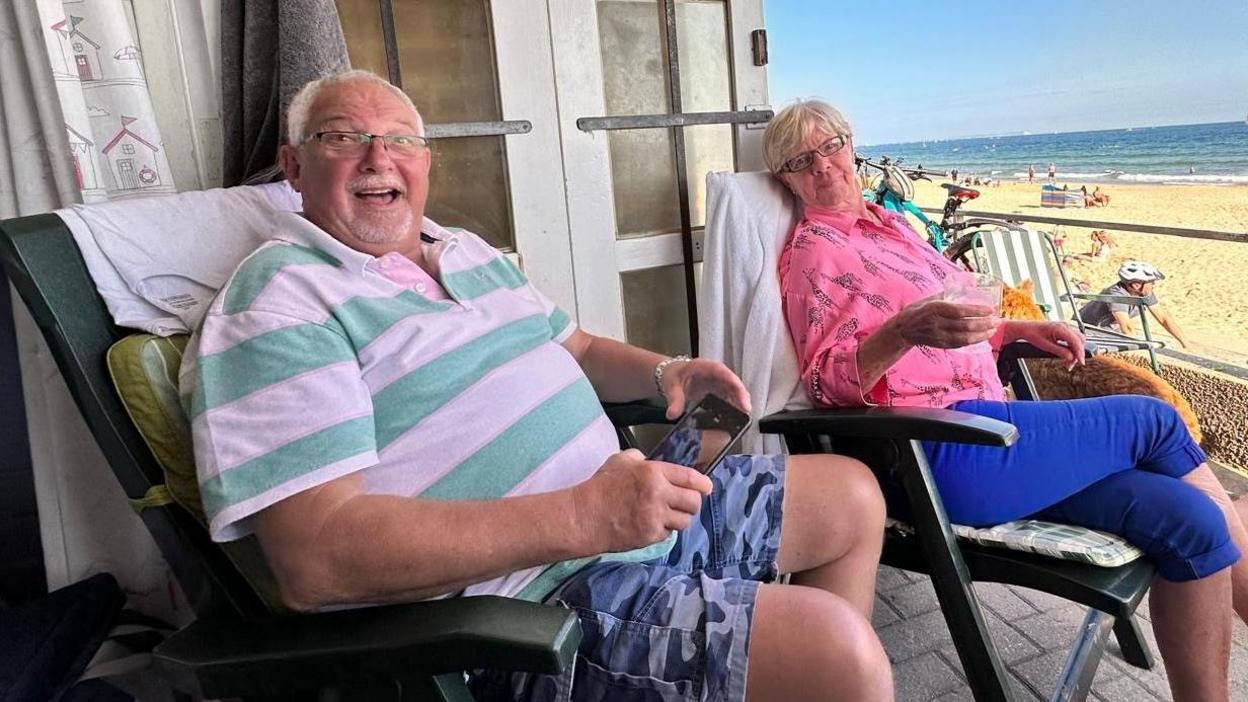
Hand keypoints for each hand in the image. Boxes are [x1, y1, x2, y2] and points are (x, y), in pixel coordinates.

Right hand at [571, 449, 712, 552]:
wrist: (585, 516)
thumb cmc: (601, 487)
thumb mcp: (620, 461)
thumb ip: (639, 458)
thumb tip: (649, 460)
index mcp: (653, 472)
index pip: (690, 478)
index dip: (703, 484)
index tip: (707, 488)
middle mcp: (658, 494)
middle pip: (694, 502)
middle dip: (693, 503)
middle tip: (685, 504)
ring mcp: (656, 517)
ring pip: (685, 521)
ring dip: (679, 518)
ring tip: (667, 515)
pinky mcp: (651, 535)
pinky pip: (669, 534)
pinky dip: (664, 530)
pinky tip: (652, 524)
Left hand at [660, 358, 751, 419]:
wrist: (670, 373)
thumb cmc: (673, 374)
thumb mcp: (671, 386)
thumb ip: (674, 400)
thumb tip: (673, 414)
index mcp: (705, 367)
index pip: (724, 373)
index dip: (735, 384)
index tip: (741, 397)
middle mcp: (716, 373)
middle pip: (733, 383)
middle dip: (742, 396)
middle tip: (747, 410)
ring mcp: (718, 381)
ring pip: (734, 390)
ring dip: (740, 402)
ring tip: (745, 416)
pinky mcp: (718, 390)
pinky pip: (730, 397)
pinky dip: (734, 406)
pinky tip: (736, 417)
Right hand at [888, 299, 997, 349]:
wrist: (903, 329)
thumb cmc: (918, 310)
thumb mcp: (930, 298)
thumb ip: (947, 295)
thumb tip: (967, 287)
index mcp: (935, 309)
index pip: (960, 311)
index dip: (977, 311)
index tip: (991, 309)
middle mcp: (937, 323)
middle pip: (965, 326)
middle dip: (984, 324)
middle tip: (996, 320)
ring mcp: (939, 336)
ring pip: (965, 338)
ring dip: (982, 334)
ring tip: (993, 329)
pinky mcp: (941, 344)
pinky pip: (960, 344)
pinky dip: (973, 341)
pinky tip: (982, 337)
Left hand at [1013, 321, 1085, 369]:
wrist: (1026, 329)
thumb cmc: (1033, 335)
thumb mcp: (1046, 346)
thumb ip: (1060, 351)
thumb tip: (1071, 358)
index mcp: (1060, 328)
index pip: (1076, 341)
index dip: (1080, 353)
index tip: (1081, 362)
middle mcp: (1065, 325)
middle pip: (1080, 340)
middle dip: (1078, 353)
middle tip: (1070, 365)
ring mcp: (1065, 326)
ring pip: (1078, 339)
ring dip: (1076, 351)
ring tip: (1068, 362)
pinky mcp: (1064, 329)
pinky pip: (1073, 338)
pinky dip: (1072, 347)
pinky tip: (1067, 355)